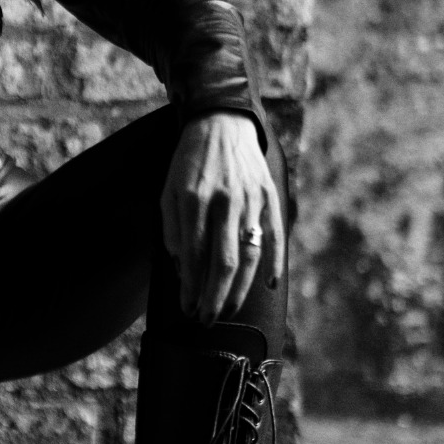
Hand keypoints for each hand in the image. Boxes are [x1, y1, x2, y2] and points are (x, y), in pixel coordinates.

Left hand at [160, 114, 284, 325]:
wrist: (221, 123)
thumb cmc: (188, 163)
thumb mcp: (168, 192)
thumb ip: (173, 231)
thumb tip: (183, 271)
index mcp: (193, 200)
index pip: (194, 256)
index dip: (191, 288)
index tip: (188, 309)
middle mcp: (224, 201)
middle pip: (224, 262)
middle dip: (214, 298)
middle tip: (207, 320)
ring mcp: (251, 199)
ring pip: (250, 254)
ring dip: (239, 289)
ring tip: (228, 310)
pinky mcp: (270, 196)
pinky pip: (275, 235)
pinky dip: (275, 262)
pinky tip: (270, 286)